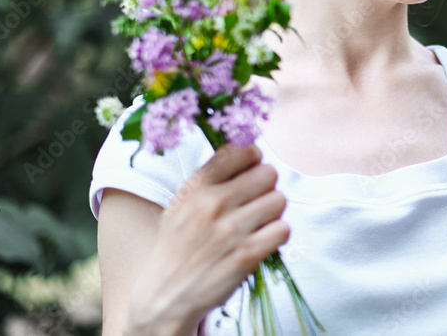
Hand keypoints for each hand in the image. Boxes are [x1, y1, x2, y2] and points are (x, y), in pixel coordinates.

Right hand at [124, 144, 289, 333]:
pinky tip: (262, 241)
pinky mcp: (246, 256)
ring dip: (273, 213)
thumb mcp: (183, 204)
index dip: (253, 161)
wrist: (163, 296)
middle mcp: (213, 203)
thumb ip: (213, 178)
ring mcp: (230, 230)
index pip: (244, 150)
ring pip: (279, 200)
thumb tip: (250, 152)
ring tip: (257, 224)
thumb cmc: (178, 245)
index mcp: (197, 186)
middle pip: (269, 173)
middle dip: (266, 188)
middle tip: (255, 204)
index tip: (249, 174)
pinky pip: (282, 229)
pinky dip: (276, 235)